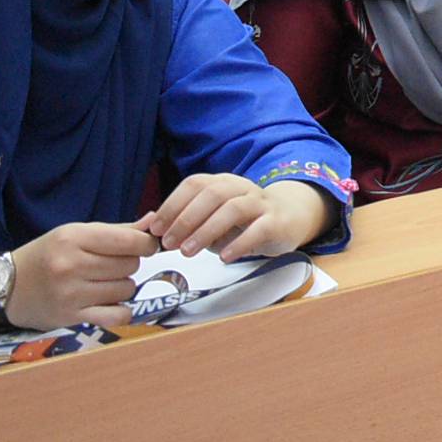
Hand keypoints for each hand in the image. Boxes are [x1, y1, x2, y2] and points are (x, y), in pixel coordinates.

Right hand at [6, 221, 149, 331]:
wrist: (5, 287)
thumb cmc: (46, 255)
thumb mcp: (75, 234)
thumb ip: (116, 230)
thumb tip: (152, 221)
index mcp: (73, 238)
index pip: (128, 240)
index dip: (145, 243)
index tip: (144, 245)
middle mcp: (71, 265)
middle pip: (129, 265)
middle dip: (129, 264)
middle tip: (113, 265)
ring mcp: (70, 294)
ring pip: (126, 289)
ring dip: (123, 286)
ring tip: (104, 282)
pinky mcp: (71, 317)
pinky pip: (116, 316)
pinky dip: (121, 310)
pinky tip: (111, 303)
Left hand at [141, 173, 328, 263]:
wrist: (290, 217)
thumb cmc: (243, 222)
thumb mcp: (214, 218)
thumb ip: (189, 222)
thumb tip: (151, 228)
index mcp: (222, 183)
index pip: (194, 184)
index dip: (173, 204)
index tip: (155, 229)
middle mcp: (241, 187)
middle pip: (212, 194)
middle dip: (186, 218)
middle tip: (169, 243)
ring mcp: (260, 203)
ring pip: (233, 208)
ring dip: (206, 230)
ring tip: (188, 252)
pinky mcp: (276, 222)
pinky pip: (258, 229)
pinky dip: (239, 243)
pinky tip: (224, 258)